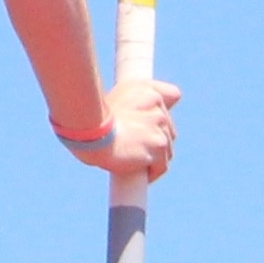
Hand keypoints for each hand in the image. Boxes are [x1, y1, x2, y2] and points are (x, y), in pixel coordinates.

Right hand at [65, 77, 180, 179]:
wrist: (90, 134)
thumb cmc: (93, 122)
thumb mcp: (112, 100)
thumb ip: (134, 102)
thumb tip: (144, 111)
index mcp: (146, 90)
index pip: (172, 94)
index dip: (161, 109)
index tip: (149, 122)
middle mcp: (157, 105)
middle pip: (168, 128)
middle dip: (154, 139)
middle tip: (133, 145)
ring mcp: (159, 125)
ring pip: (167, 148)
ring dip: (153, 157)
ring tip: (133, 159)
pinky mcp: (159, 144)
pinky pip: (162, 165)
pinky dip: (152, 172)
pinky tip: (138, 171)